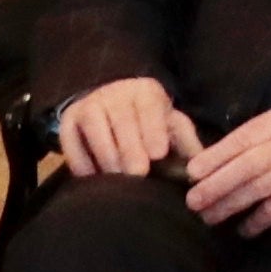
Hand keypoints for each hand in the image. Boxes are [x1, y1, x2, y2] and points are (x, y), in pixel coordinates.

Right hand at [52, 78, 202, 183]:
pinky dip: (79, 160)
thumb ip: (188, 145)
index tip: (158, 154)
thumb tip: (202, 169)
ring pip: (94, 127)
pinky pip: (70, 140)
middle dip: (130, 147)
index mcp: (145, 92)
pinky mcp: (68, 121)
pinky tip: (93, 179)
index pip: (149, 106)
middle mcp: (115, 94)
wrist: (112, 104)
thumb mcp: (172, 126)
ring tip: (118, 179)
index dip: (153, 129)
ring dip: (106, 155)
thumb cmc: (150, 122)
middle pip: (121, 119)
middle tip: (138, 173)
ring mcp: (89, 105)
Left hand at [184, 101, 270, 234]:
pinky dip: (258, 221)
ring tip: (209, 217)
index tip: (193, 171)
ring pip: (258, 190)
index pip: (243, 138)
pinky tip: (244, 229)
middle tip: (192, 200)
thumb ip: (268, 132)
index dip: (216, 156)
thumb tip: (227, 154)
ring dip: (230, 205)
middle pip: (246, 166)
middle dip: (216, 185)